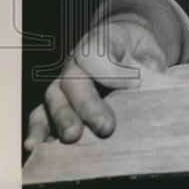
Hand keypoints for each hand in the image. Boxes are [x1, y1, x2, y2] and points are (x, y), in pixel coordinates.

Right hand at [24, 17, 167, 151]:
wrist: (126, 46)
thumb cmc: (138, 50)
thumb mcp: (151, 48)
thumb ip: (151, 62)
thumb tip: (149, 78)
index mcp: (100, 43)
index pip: (95, 53)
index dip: (112, 71)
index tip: (134, 85)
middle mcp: (76, 63)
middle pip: (73, 80)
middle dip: (87, 105)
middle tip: (105, 127)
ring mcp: (64, 83)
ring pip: (55, 98)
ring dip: (62, 119)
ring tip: (72, 137)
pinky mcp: (58, 103)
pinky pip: (42, 114)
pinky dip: (39, 129)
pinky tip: (37, 145)